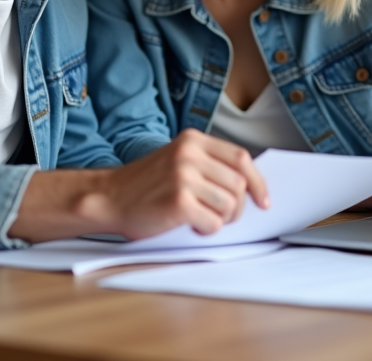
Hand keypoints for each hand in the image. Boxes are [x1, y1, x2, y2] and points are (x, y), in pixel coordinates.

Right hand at [99, 129, 270, 238]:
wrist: (108, 198)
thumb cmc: (145, 184)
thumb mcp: (177, 160)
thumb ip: (208, 165)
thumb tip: (249, 186)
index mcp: (193, 141)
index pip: (241, 159)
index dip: (257, 182)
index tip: (263, 200)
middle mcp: (190, 154)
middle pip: (239, 184)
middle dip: (237, 207)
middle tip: (223, 216)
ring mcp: (184, 177)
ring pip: (229, 205)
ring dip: (221, 220)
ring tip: (202, 219)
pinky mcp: (179, 202)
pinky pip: (213, 223)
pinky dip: (207, 230)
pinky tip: (191, 226)